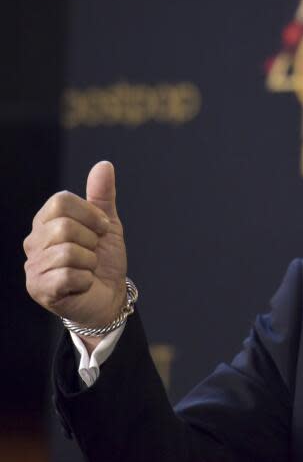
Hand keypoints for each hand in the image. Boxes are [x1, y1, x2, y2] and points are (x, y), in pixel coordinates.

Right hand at [23, 161, 127, 335]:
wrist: (109, 296)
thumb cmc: (104, 260)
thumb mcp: (107, 224)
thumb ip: (103, 196)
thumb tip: (104, 164)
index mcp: (46, 221)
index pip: (60, 200)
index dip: (90, 214)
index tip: (102, 228)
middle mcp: (33, 242)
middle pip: (64, 226)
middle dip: (92, 240)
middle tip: (93, 253)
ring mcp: (33, 267)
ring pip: (68, 252)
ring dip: (90, 262)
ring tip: (87, 269)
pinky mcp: (40, 289)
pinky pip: (68, 275)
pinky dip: (86, 279)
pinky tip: (83, 284)